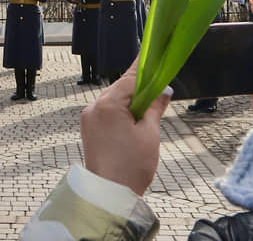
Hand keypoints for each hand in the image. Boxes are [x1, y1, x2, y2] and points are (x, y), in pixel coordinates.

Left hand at [81, 59, 172, 195]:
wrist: (110, 196)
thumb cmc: (131, 167)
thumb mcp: (149, 133)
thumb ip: (154, 107)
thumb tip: (163, 90)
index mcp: (107, 105)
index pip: (129, 78)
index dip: (145, 69)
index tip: (154, 56)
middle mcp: (94, 107)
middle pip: (120, 88)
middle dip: (139, 89)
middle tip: (159, 90)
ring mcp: (89, 119)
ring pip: (114, 100)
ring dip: (130, 102)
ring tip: (148, 112)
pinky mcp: (89, 129)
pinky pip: (107, 112)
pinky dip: (121, 112)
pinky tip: (134, 121)